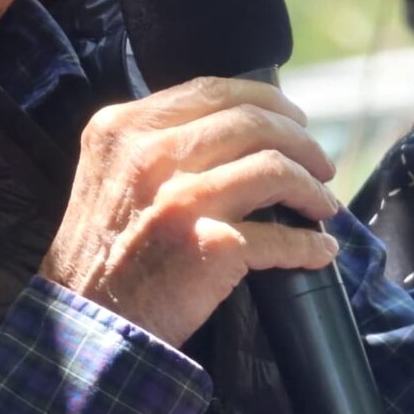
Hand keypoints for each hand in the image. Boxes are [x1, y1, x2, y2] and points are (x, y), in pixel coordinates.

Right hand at [41, 79, 341, 347]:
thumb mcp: (109, 174)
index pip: (213, 89)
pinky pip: (281, 236)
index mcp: (125, 128)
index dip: (267, 100)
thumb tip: (231, 128)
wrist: (90, 323)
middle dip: (301, 141)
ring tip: (323, 204)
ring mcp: (182, 198)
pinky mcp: (211, 245)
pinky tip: (319, 250)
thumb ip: (152, 144)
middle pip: (253, 122)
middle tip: (320, 163)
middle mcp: (152, 154)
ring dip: (312, 187)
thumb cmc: (102, 254)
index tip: (292, 120)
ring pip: (276, 168)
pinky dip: (309, 245)